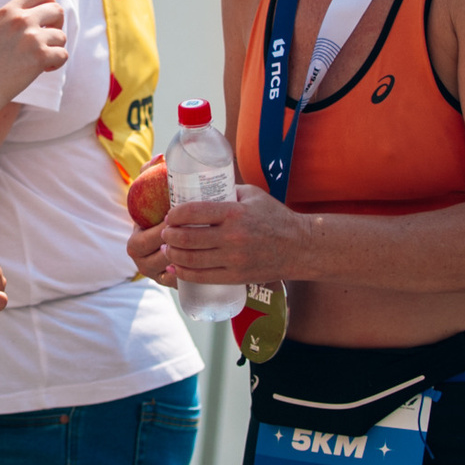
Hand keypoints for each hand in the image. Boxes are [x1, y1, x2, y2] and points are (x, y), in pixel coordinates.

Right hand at [0, 0, 66, 106]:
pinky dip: (57, 64)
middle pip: (57, 10)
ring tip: (41, 60)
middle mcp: (21, 20)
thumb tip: (44, 19)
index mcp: (8, 11)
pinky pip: (63, 54)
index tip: (46, 19)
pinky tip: (43, 70)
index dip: (50, 3)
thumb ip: (16, 21)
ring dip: (55, 48)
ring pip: (61, 36)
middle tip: (48, 40)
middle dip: (57, 25)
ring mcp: (31, 37)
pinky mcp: (39, 57)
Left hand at [134, 184, 306, 289]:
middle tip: (164, 232)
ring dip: (173, 254)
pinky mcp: (236, 277)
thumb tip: (199, 187)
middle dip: (169, 235)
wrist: (300, 247)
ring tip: (168, 248)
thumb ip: (226, 192)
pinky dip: (184, 273)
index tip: (169, 215)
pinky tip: (176, 268)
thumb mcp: (252, 195)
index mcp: (234, 213)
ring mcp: (234, 260)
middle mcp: (233, 237)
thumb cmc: (275, 217)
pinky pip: (202, 277)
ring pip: (191, 259)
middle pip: (187, 238)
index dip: (174, 215)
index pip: (193, 212)